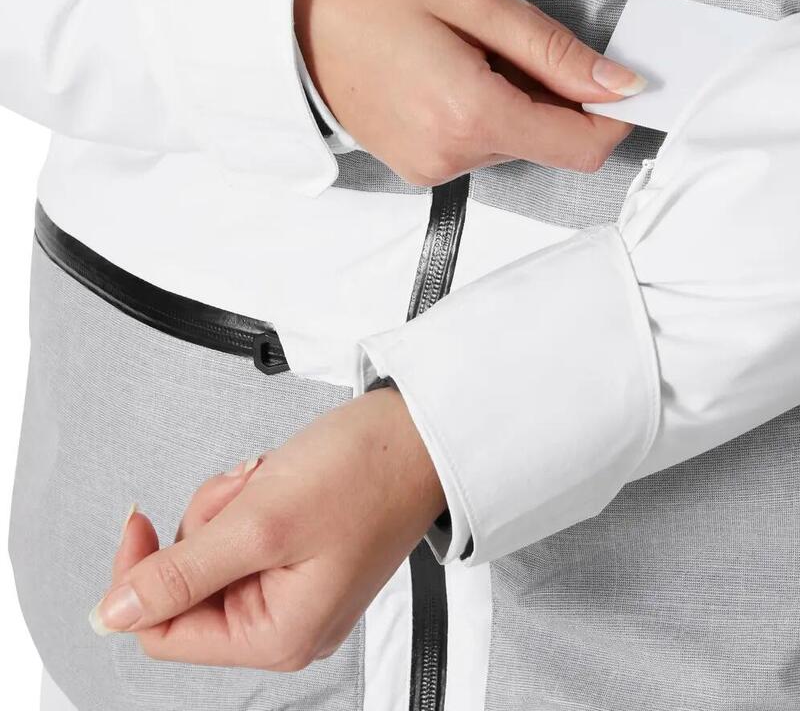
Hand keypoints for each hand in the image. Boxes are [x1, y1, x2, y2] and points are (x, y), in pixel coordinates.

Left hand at [88, 388, 444, 669]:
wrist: (419, 432)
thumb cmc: (365, 474)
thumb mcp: (260, 522)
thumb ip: (180, 573)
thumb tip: (111, 614)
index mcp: (279, 635)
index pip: (164, 630)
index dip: (142, 573)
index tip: (141, 518)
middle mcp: (288, 622)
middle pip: (190, 584)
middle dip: (207, 523)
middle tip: (248, 489)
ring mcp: (296, 587)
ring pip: (214, 551)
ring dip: (230, 505)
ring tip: (271, 480)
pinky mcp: (301, 552)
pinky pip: (244, 533)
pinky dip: (251, 499)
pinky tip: (280, 480)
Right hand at [294, 0, 645, 185]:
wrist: (287, 13)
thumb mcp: (474, 1)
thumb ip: (553, 50)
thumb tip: (620, 83)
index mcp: (471, 116)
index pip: (581, 146)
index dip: (614, 115)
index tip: (620, 77)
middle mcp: (451, 158)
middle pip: (548, 142)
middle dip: (556, 96)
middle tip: (510, 38)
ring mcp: (430, 169)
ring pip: (514, 144)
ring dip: (517, 101)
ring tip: (468, 50)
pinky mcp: (416, 167)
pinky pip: (479, 147)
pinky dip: (487, 113)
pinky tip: (452, 72)